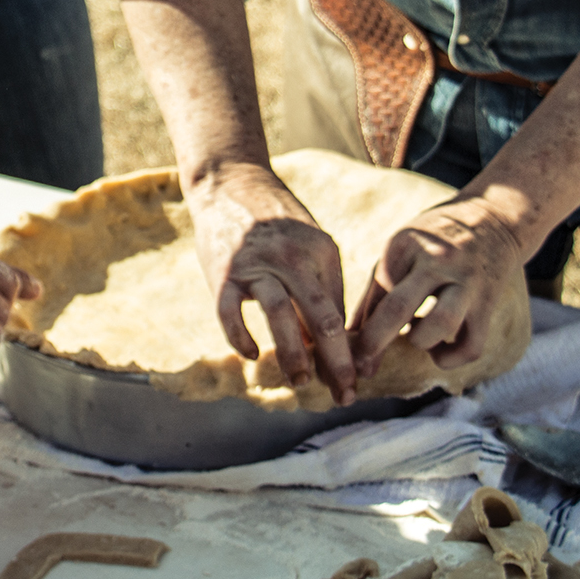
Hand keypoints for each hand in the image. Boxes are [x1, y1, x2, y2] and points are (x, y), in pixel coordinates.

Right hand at [184, 165, 356, 401]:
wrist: (231, 183)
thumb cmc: (276, 223)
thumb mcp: (310, 246)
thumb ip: (322, 289)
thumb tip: (331, 343)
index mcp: (322, 252)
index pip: (340, 312)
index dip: (350, 351)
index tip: (355, 380)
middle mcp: (293, 257)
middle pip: (322, 318)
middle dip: (336, 362)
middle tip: (343, 395)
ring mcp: (256, 264)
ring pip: (280, 316)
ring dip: (293, 355)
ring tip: (301, 381)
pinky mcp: (224, 271)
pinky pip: (230, 312)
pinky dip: (240, 336)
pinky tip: (251, 354)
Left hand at [352, 198, 524, 375]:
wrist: (492, 221)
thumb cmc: (431, 245)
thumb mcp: (398, 255)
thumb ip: (372, 299)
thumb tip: (348, 345)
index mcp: (406, 245)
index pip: (375, 290)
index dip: (359, 327)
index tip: (348, 355)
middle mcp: (437, 261)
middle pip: (400, 306)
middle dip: (376, 341)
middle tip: (364, 364)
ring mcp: (466, 281)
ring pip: (441, 324)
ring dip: (421, 341)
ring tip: (416, 335)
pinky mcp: (488, 303)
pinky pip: (471, 345)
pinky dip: (450, 357)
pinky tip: (438, 347)